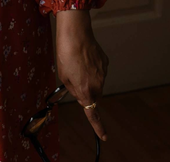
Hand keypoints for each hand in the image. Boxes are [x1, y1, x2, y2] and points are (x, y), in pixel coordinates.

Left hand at [54, 9, 108, 140]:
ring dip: (88, 78)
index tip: (104, 136)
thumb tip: (82, 95)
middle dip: (85, 92)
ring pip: (96, 83)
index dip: (98, 127)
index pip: (92, 113)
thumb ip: (74, 90)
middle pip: (93, 96)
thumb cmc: (65, 54)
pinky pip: (99, 71)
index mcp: (85, 90)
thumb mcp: (64, 76)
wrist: (76, 33)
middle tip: (73, 77)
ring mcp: (104, 73)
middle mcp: (98, 84)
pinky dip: (93, 68)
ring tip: (77, 63)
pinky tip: (85, 58)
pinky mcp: (106, 63)